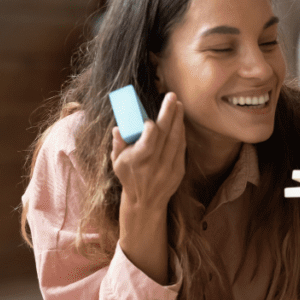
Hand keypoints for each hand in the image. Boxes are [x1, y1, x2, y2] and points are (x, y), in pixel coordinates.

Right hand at [111, 92, 185, 209]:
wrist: (145, 203)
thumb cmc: (129, 178)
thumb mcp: (117, 163)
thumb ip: (118, 144)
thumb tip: (119, 127)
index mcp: (138, 161)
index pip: (149, 139)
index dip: (151, 127)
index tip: (149, 119)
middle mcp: (155, 164)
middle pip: (166, 134)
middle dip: (169, 113)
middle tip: (172, 96)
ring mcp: (169, 168)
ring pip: (177, 139)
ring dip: (178, 120)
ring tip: (178, 105)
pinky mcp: (179, 171)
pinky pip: (181, 148)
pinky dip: (181, 134)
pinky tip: (180, 123)